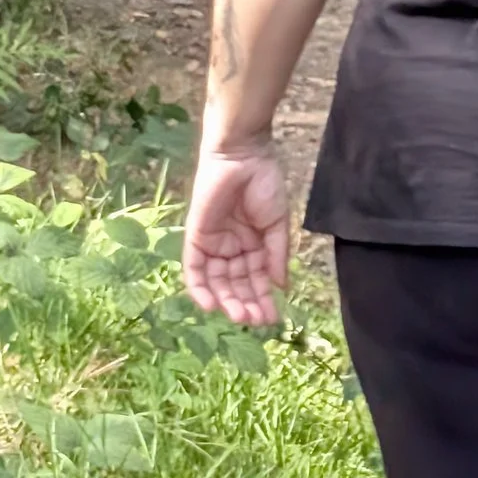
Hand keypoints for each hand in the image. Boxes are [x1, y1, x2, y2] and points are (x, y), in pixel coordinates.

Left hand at [184, 137, 290, 326]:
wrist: (243, 156)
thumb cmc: (264, 185)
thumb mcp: (278, 224)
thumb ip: (277, 255)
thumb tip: (282, 287)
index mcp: (253, 245)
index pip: (256, 280)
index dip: (263, 299)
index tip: (272, 319)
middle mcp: (232, 249)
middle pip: (236, 285)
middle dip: (245, 303)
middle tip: (255, 320)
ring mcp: (213, 244)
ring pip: (217, 282)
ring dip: (227, 301)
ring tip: (240, 316)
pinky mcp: (196, 238)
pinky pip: (194, 269)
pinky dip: (200, 288)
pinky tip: (212, 305)